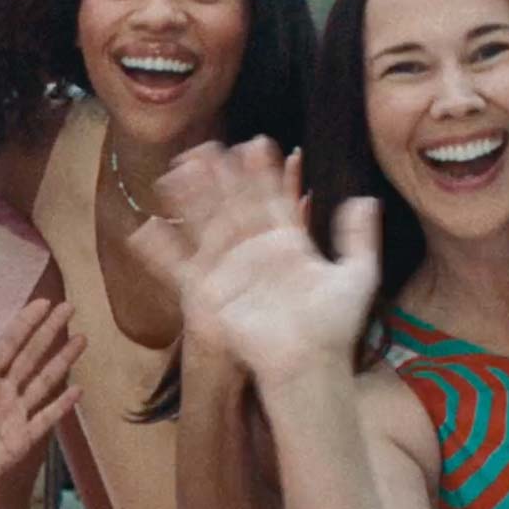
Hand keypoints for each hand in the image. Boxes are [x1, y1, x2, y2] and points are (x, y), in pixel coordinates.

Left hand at [0, 300, 86, 502]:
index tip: (42, 303)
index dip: (25, 323)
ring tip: (81, 339)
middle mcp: (3, 391)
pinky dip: (62, 405)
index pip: (8, 344)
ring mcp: (16, 414)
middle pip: (32, 355)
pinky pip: (46, 418)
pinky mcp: (23, 438)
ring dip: (63, 360)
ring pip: (45, 380)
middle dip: (50, 331)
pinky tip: (78, 389)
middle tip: (69, 307)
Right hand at [127, 139, 378, 387]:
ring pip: (205, 225)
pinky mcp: (207, 294)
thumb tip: (364, 199)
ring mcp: (229, 272)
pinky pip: (178, 268)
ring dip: (190, 199)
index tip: (256, 143)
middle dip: (220, 176)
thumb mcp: (357, 276)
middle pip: (233, 205)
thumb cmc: (334, 328)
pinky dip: (160, 250)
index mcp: (287, 245)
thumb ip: (359, 237)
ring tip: (176, 169)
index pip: (270, 199)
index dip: (262, 173)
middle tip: (207, 145)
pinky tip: (144, 227)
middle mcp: (254, 254)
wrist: (308, 365)